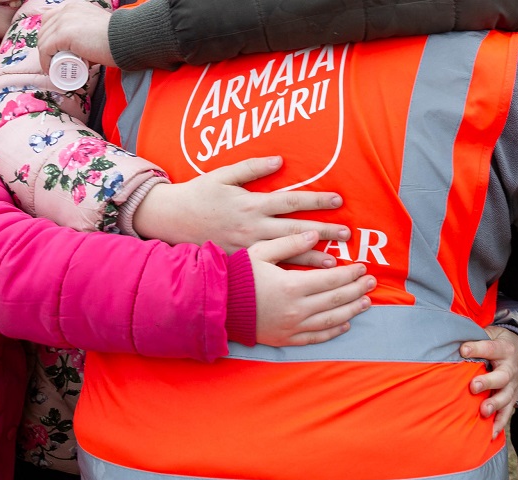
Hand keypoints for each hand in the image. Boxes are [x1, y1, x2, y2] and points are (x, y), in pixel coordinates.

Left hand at [38, 0, 114, 71]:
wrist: (127, 40)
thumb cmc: (119, 40)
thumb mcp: (98, 31)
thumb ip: (89, 36)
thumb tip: (84, 55)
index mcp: (75, 7)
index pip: (52, 19)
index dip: (49, 36)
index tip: (53, 51)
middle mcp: (67, 10)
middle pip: (45, 28)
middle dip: (45, 46)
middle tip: (52, 62)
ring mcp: (64, 21)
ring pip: (44, 40)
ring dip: (45, 56)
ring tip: (52, 68)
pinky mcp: (64, 34)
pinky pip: (46, 49)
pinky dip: (45, 61)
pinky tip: (50, 69)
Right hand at [134, 156, 352, 266]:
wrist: (170, 221)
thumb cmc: (198, 195)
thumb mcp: (222, 175)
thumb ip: (252, 168)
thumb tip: (280, 160)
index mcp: (251, 203)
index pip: (291, 200)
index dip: (316, 199)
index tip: (338, 200)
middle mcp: (253, 227)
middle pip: (296, 229)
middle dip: (324, 231)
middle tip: (348, 234)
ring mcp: (248, 247)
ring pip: (287, 254)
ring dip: (314, 258)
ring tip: (338, 262)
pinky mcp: (242, 261)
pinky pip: (271, 269)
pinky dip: (292, 274)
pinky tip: (310, 281)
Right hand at [249, 231, 375, 345]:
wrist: (218, 304)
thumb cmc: (238, 275)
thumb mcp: (260, 251)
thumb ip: (289, 243)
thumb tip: (315, 235)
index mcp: (292, 285)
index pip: (332, 279)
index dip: (351, 274)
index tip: (362, 267)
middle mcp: (297, 309)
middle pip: (336, 299)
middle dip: (357, 290)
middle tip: (372, 283)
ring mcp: (292, 326)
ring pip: (331, 320)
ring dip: (352, 310)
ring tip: (366, 302)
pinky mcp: (286, 339)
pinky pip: (316, 337)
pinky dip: (333, 332)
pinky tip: (345, 324)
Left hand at [460, 326, 517, 437]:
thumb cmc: (497, 342)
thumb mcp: (491, 333)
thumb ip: (474, 336)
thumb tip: (451, 337)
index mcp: (504, 349)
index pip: (491, 348)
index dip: (477, 349)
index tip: (463, 350)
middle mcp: (510, 368)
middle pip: (502, 376)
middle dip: (488, 382)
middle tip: (473, 386)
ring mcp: (512, 385)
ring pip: (506, 396)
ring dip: (495, 405)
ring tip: (483, 411)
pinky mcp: (512, 398)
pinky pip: (508, 412)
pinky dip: (500, 423)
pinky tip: (491, 434)